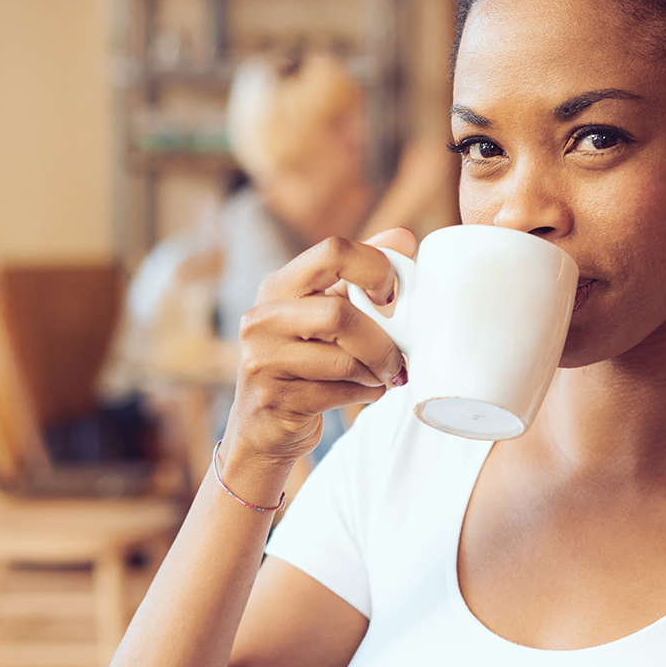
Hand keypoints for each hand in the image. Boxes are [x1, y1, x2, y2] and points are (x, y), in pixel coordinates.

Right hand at [217, 227, 417, 499]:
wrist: (263, 428)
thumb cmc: (306, 362)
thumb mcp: (324, 312)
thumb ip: (359, 275)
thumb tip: (404, 237)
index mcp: (279, 286)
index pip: (333, 250)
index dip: (376, 268)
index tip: (394, 296)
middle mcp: (262, 318)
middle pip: (338, 313)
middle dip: (382, 341)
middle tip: (400, 357)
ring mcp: (261, 360)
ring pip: (343, 359)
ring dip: (376, 371)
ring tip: (382, 376)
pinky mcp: (274, 399)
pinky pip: (338, 392)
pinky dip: (364, 394)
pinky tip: (364, 392)